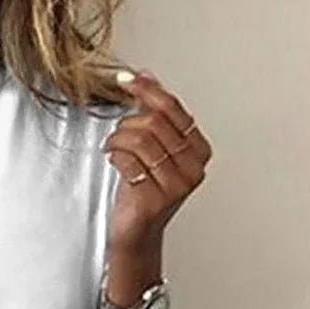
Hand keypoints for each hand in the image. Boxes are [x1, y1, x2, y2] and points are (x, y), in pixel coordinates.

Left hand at [101, 69, 212, 252]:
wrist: (134, 232)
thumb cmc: (141, 191)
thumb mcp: (150, 148)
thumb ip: (151, 114)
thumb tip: (145, 76)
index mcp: (197, 150)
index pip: (173, 109)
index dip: (147, 90)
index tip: (126, 80)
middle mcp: (193, 167)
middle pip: (155, 123)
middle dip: (127, 123)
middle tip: (116, 134)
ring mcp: (176, 185)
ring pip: (141, 140)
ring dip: (118, 139)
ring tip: (111, 147)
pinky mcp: (155, 199)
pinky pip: (129, 162)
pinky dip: (115, 156)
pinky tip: (113, 161)